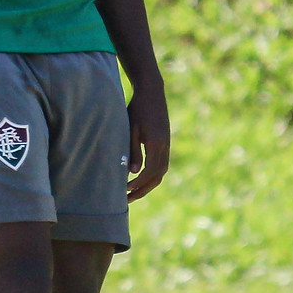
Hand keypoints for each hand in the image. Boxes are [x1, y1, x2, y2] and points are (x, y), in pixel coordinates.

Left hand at [125, 87, 170, 201]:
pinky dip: (152, 175)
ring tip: (132, 192)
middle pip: (157, 176)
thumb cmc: (137, 108)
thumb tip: (132, 172)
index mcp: (156, 143)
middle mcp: (164, 146)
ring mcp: (167, 144)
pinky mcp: (165, 142)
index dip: (138, 184)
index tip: (125, 190)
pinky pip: (161, 164)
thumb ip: (133, 151)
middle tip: (127, 199)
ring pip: (161, 172)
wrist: (151, 92)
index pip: (149, 172)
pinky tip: (140, 178)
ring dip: (148, 185)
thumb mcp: (131, 129)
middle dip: (143, 190)